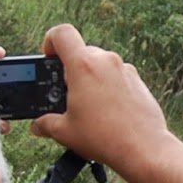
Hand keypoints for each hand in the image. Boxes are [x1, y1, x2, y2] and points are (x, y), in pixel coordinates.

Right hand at [30, 24, 169, 170]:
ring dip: (91, 78)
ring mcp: (125, 70)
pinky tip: (107, 110)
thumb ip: (46, 123)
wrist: (143, 149)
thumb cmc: (104, 138)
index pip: (62, 33)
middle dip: (71, 69)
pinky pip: (117, 76)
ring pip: (101, 64)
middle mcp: (106, 61)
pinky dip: (108, 86)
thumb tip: (39, 125)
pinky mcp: (139, 82)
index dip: (50, 42)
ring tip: (88, 105)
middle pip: (82, 51)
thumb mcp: (64, 132)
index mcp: (84, 65)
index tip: (50, 59)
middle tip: (67, 93)